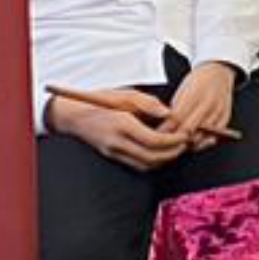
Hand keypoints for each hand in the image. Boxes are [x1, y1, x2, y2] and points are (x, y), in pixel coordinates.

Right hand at [49, 86, 191, 168]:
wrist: (73, 115)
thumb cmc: (99, 100)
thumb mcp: (126, 94)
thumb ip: (149, 104)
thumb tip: (168, 113)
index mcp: (122, 124)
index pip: (154, 140)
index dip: (173, 141)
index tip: (184, 135)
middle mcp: (117, 142)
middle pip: (151, 157)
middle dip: (172, 154)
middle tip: (185, 145)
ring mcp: (113, 151)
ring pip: (144, 165)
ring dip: (163, 160)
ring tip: (175, 149)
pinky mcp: (112, 156)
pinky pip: (135, 164)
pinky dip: (151, 162)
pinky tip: (159, 152)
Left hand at [162, 60, 240, 150]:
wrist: (219, 72)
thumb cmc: (198, 81)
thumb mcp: (182, 90)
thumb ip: (175, 109)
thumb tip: (162, 128)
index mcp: (195, 92)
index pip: (177, 118)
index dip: (165, 129)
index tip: (156, 135)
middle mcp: (209, 102)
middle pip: (188, 129)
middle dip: (175, 139)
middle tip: (164, 144)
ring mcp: (218, 111)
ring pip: (200, 136)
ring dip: (187, 143)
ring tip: (177, 144)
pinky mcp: (225, 118)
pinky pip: (212, 138)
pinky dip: (201, 143)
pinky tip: (192, 143)